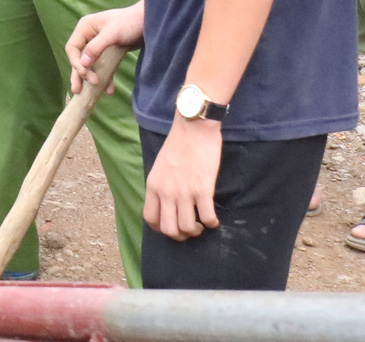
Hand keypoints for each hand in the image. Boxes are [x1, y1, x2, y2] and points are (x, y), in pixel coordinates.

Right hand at [66, 1, 144, 93]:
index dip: (76, 63)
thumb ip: (96, 47)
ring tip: (88, 94)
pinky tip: (109, 90)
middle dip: (79, 75)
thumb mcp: (112, 33)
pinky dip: (106, 77)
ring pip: (90, 64)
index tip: (85, 75)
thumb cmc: (130, 22)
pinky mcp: (109, 52)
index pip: (73, 48)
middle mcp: (89, 36)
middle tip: (77, 90)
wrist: (149, 21)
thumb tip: (82, 64)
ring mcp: (99, 45)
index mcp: (85, 28)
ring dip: (90, 79)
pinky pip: (103, 66)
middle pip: (79, 58)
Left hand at [143, 114, 222, 240]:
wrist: (193, 128)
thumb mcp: (160, 166)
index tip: (172, 226)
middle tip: (189, 229)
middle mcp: (166, 192)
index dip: (161, 229)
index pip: (150, 219)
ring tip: (201, 225)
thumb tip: (166, 203)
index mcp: (153, 186)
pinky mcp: (203, 190)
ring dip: (196, 231)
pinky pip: (208, 218)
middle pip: (169, 229)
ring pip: (188, 228)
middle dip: (180, 236)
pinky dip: (212, 224)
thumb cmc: (178, 144)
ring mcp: (184, 193)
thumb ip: (161, 185)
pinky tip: (214, 220)